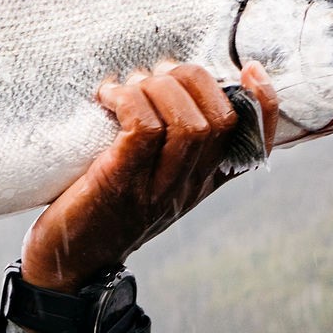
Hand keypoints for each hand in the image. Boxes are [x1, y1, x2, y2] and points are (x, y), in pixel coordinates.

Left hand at [20, 62, 268, 292]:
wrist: (68, 264)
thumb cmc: (101, 208)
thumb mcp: (145, 175)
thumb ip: (164, 141)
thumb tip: (162, 77)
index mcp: (202, 182)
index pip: (255, 145)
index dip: (264, 103)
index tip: (250, 68)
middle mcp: (187, 187)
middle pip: (220, 120)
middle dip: (192, 79)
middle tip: (154, 74)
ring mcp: (157, 189)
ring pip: (187, 124)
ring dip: (157, 88)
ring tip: (126, 87)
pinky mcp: (120, 184)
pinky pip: (143, 128)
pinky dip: (128, 101)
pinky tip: (108, 98)